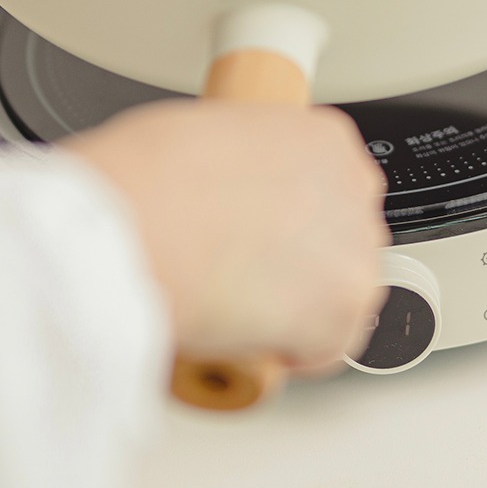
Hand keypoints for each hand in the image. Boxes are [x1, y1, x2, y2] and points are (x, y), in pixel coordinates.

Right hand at [67, 100, 390, 371]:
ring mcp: (353, 249)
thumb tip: (227, 186)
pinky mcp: (340, 309)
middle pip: (342, 238)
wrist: (133, 222)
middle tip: (249, 275)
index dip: (294, 219)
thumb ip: (242, 161)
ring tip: (242, 309)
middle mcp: (351, 186)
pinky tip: (253, 340)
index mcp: (323, 137)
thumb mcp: (206, 134)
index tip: (267, 235)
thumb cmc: (147, 176)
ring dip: (302, 307)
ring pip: (342, 292)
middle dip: (303, 262)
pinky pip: (329, 346)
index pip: (331, 187)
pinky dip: (294, 353)